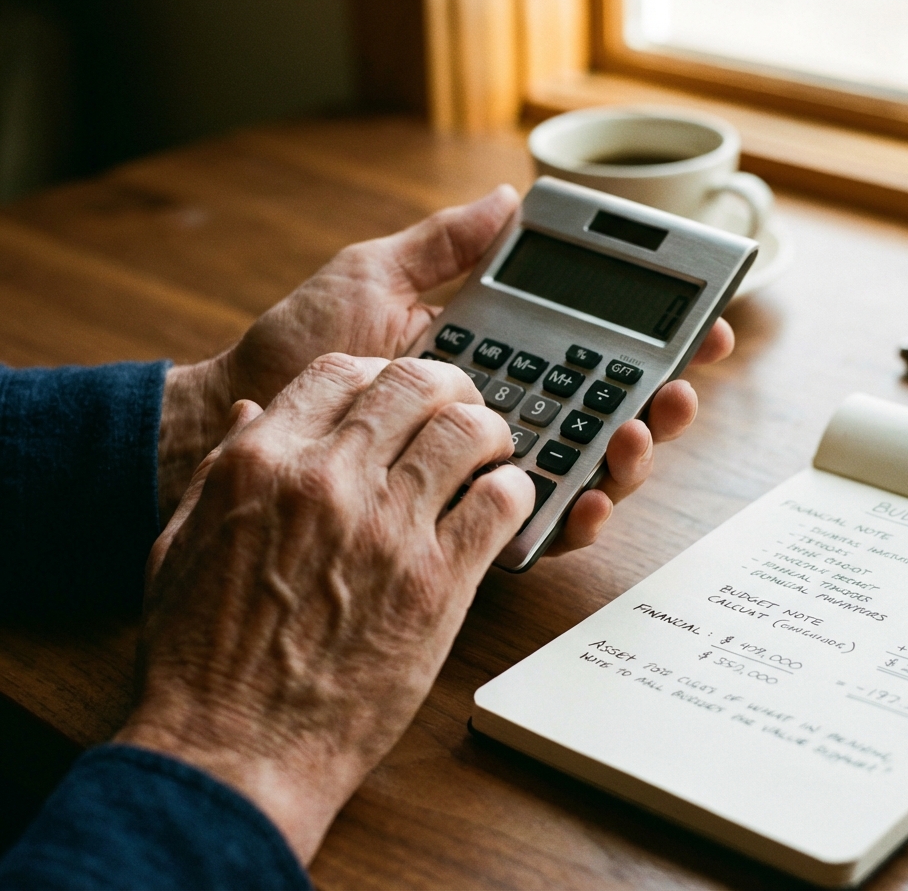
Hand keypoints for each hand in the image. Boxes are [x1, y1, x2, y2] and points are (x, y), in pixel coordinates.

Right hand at [120, 354, 533, 862]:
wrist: (233, 747)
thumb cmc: (199, 655)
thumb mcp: (181, 542)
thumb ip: (221, 468)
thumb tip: (250, 412)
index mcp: (263, 462)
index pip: (342, 372)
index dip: (381, 373)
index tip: (400, 393)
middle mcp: (328, 480)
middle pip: (415, 385)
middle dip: (449, 387)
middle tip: (462, 409)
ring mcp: (388, 529)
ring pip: (468, 431)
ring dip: (491, 432)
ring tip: (492, 452)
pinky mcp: (437, 584)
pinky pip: (500, 503)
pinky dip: (514, 490)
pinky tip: (506, 502)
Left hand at [158, 186, 734, 549]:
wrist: (249, 416)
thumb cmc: (301, 349)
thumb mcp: (375, 279)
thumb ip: (444, 248)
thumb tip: (508, 200)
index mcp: (499, 357)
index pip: (594, 350)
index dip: (653, 340)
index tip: (702, 322)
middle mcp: (505, 414)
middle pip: (609, 414)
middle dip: (659, 402)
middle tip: (681, 385)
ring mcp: (488, 469)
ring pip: (588, 472)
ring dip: (629, 457)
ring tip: (635, 435)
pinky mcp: (466, 521)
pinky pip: (537, 524)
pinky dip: (575, 512)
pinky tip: (585, 494)